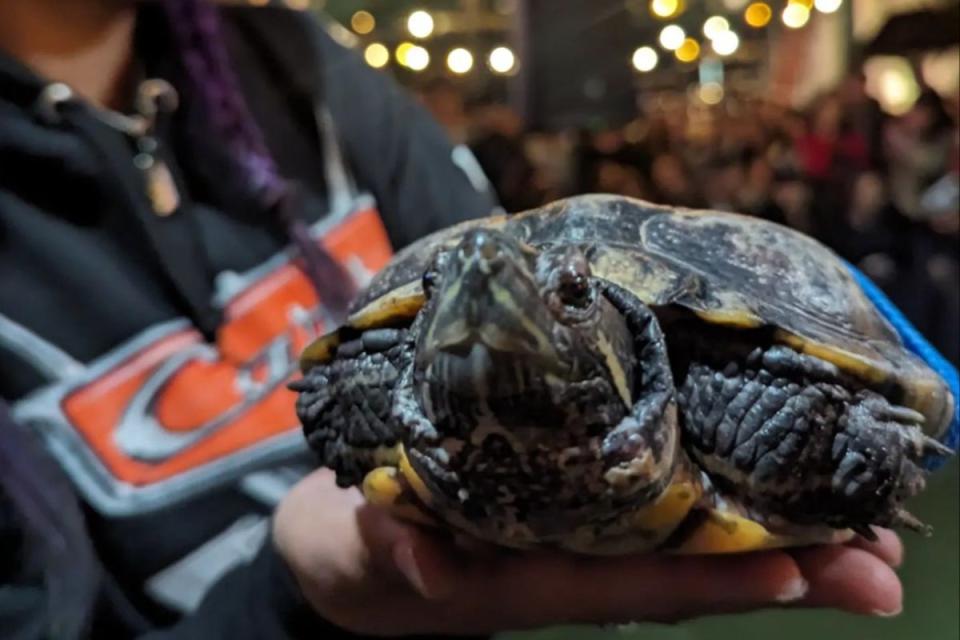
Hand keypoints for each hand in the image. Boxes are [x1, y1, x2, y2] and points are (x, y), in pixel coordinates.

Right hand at [273, 469, 902, 636]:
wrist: (348, 548)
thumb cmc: (357, 545)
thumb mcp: (362, 546)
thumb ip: (389, 547)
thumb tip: (422, 565)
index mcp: (523, 579)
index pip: (630, 581)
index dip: (711, 576)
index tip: (798, 571)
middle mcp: (569, 561)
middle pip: (685, 571)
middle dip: (783, 566)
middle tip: (880, 555)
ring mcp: (577, 535)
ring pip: (687, 542)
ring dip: (775, 536)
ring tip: (863, 524)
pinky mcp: (573, 502)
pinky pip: (659, 509)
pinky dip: (724, 503)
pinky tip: (773, 480)